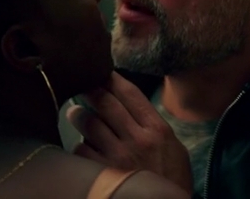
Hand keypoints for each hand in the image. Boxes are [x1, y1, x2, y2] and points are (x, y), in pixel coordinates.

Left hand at [66, 72, 192, 194]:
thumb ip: (155, 126)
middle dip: (92, 89)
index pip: (131, 94)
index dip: (114, 79)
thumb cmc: (172, 179)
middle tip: (81, 83)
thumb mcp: (174, 147)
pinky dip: (79, 144)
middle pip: (107, 103)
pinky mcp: (101, 172)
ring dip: (79, 114)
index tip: (103, 71)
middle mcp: (136, 138)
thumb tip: (134, 108)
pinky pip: (81, 150)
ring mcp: (116, 156)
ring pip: (89, 123)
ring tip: (75, 112)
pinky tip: (81, 143)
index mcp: (156, 129)